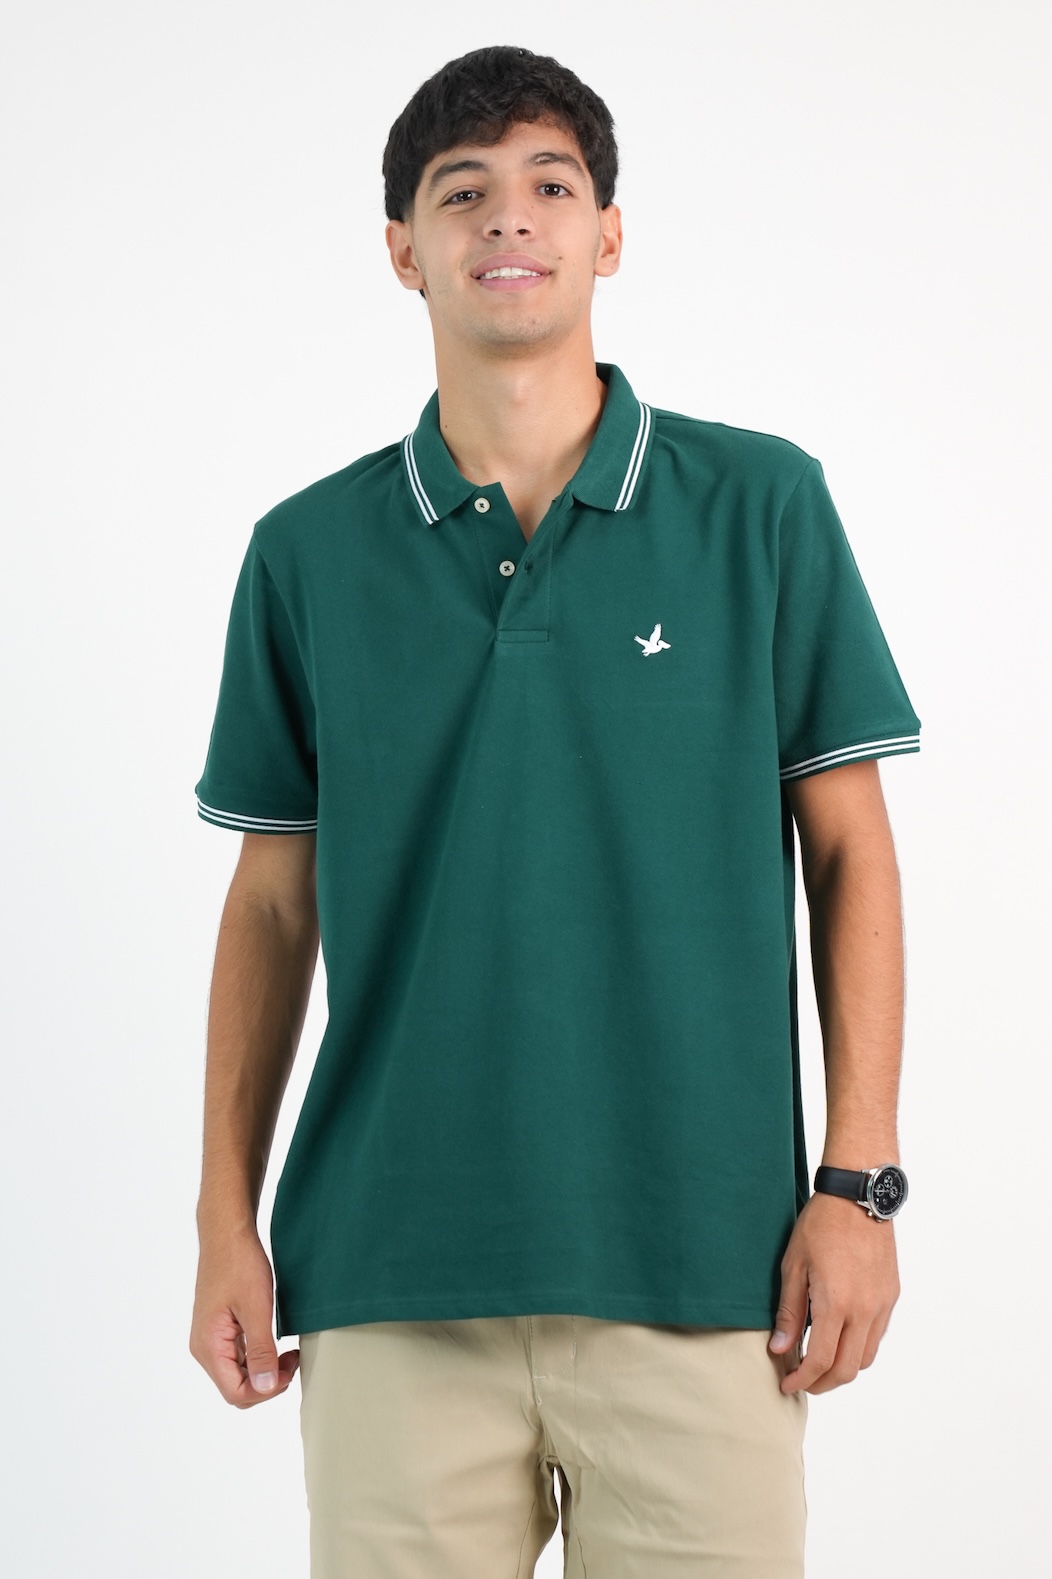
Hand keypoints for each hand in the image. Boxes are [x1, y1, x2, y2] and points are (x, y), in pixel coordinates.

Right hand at [189, 1226, 299, 1406]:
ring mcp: (210, 1338)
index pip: (235, 1393)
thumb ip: (261, 1351)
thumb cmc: (239, 1264)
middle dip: (267, 1383)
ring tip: (289, 1352)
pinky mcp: (218, 1329)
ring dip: (264, 1370)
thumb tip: (266, 1387)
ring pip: (237, 1374)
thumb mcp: (256, 1308)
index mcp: (209, 1346)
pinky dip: (258, 1357)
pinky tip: (275, 1343)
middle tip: (293, 1361)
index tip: (290, 1369)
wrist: (227, 1233)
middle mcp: (204, 1347)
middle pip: (235, 1387)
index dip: (266, 1391)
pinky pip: (237, 1356)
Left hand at [768, 1191, 899, 1394]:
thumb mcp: (793, 1265)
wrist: (858, 1196)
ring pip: (865, 1357)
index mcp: (836, 1303)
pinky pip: (877, 1336)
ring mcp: (882, 1304)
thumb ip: (789, 1312)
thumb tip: (780, 1349)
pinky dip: (858, 1348)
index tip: (787, 1385)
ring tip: (818, 1362)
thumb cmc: (821, 1225)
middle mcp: (865, 1310)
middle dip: (822, 1384)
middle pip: (847, 1370)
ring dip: (842, 1368)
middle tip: (801, 1381)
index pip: (821, 1360)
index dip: (802, 1380)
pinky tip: (839, 1337)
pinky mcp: (891, 1295)